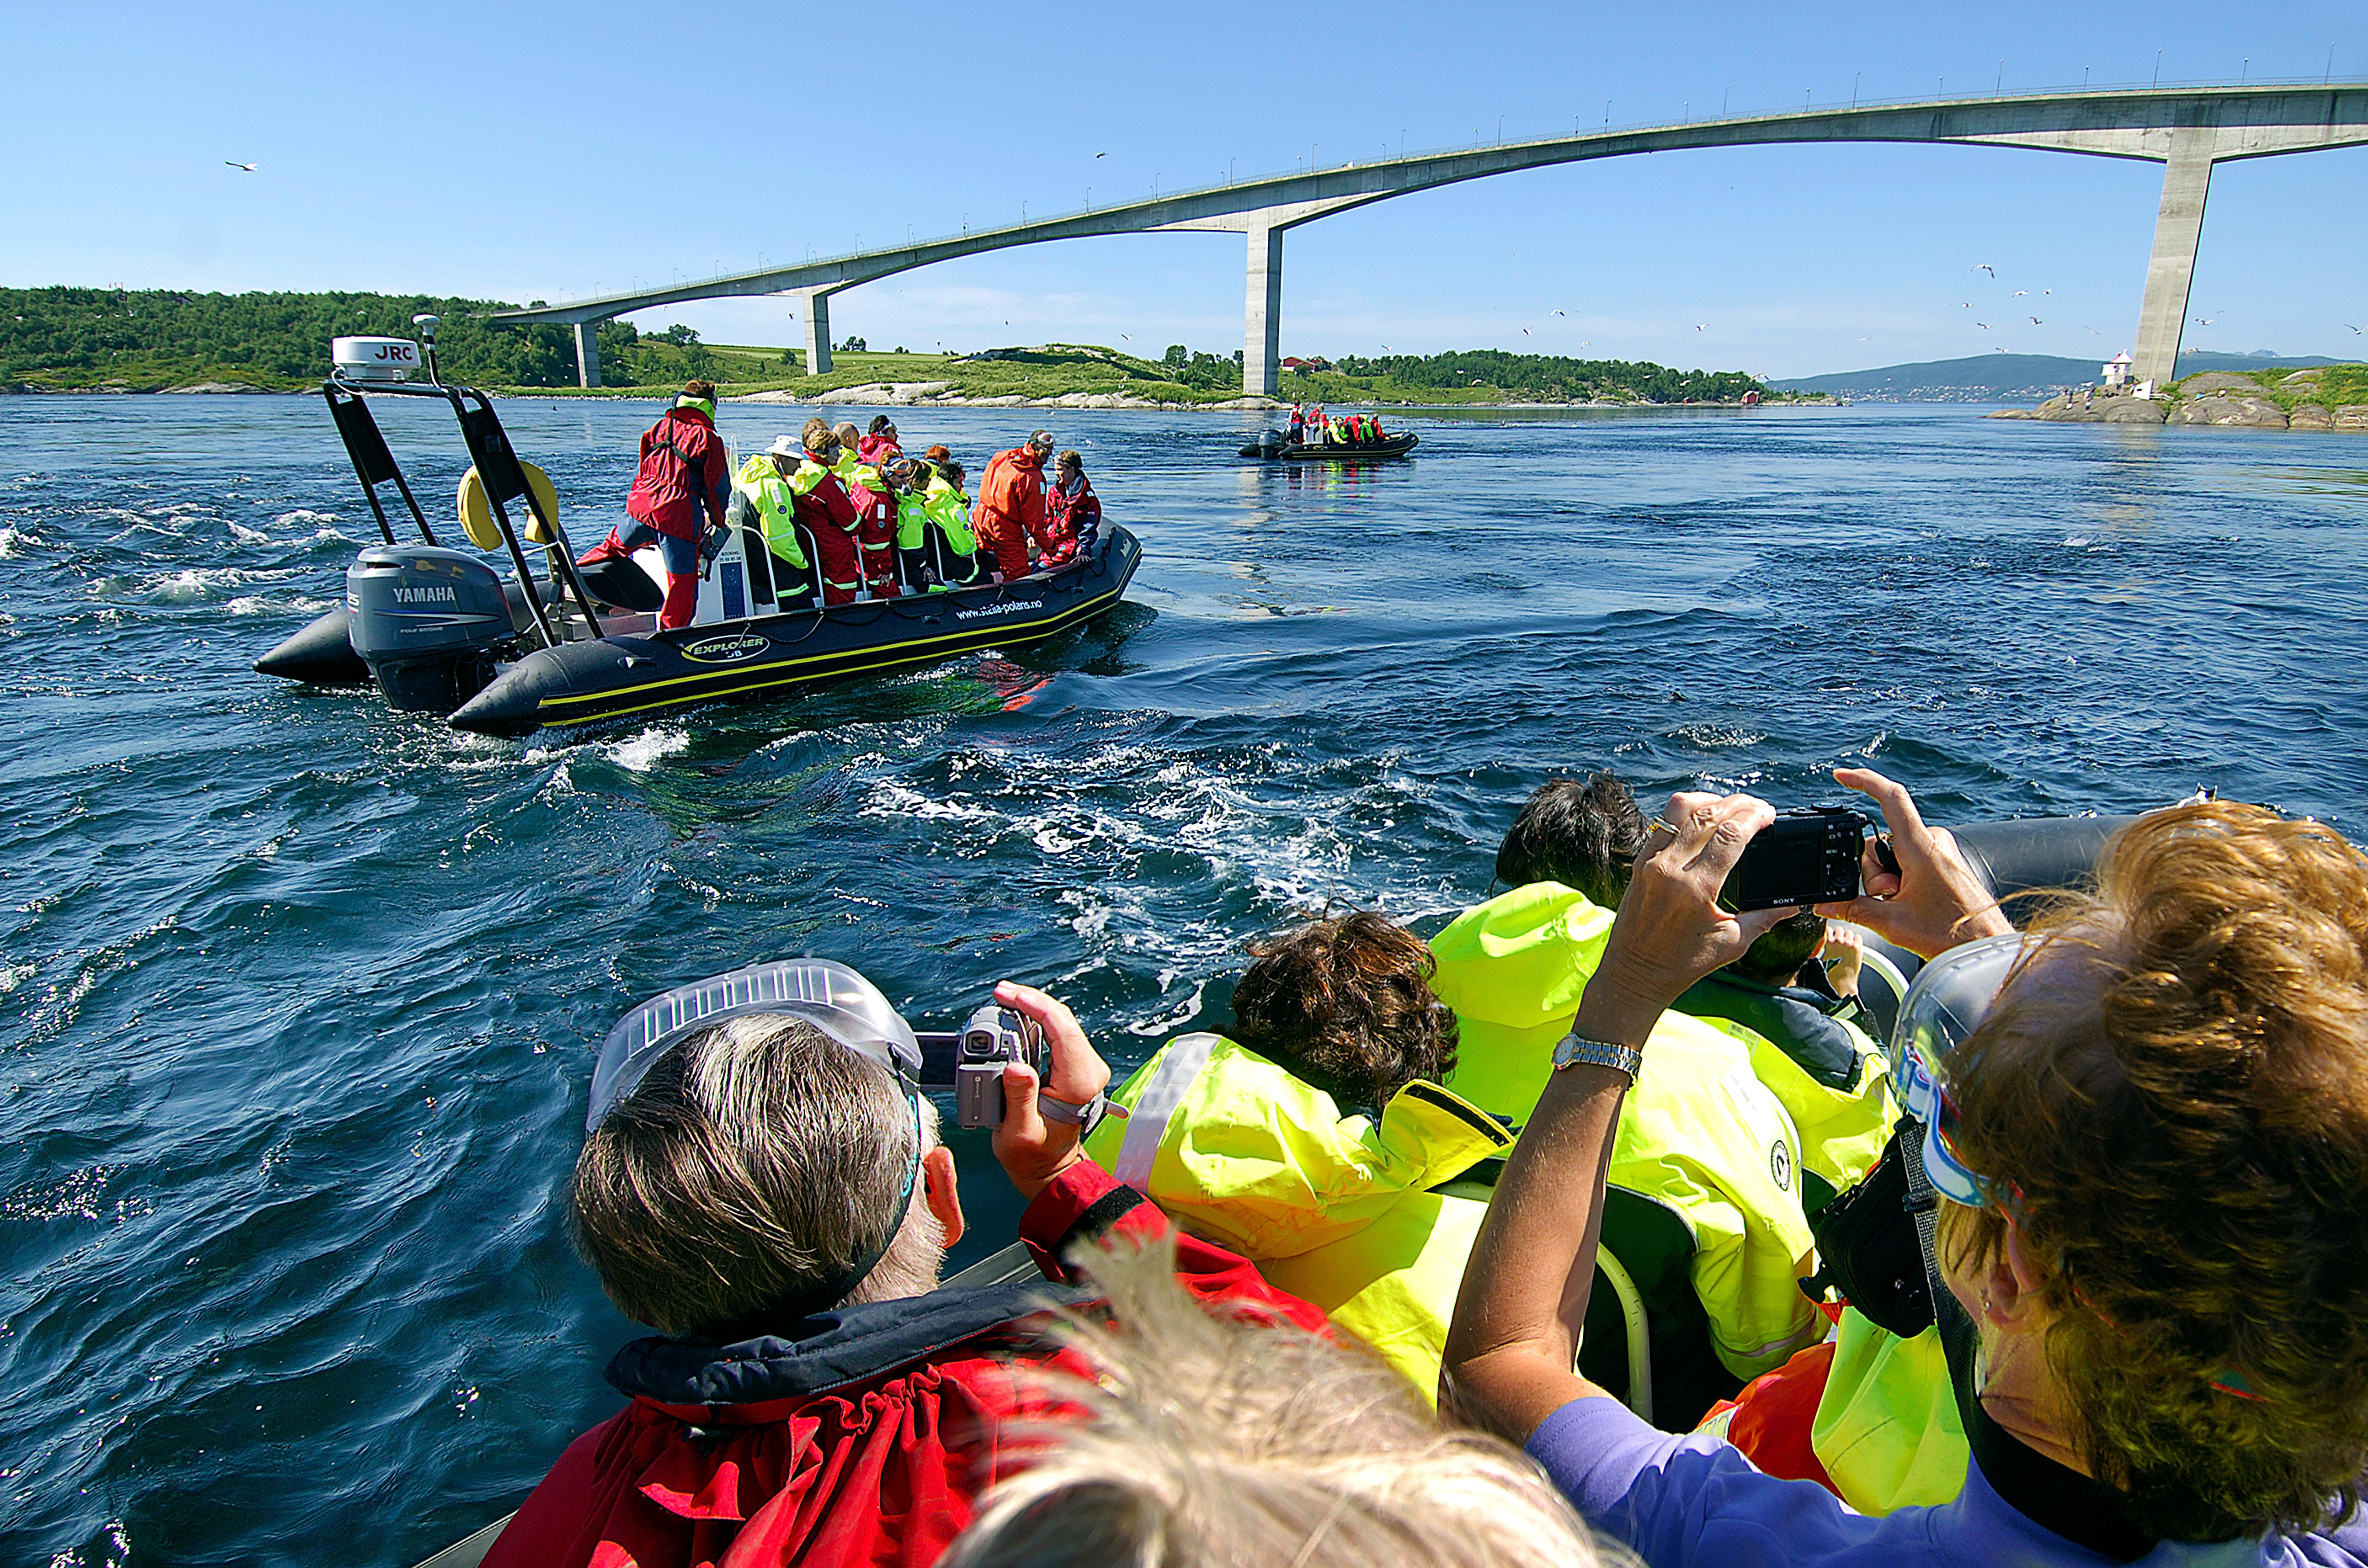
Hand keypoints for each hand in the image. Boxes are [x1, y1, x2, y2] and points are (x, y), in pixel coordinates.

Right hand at [987, 980, 1111, 1199]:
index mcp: (1079, 1082)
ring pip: (1061, 1021)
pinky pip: (1058, 1031)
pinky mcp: (1075, 1065)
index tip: (1006, 995)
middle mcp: (1088, 1069)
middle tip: (999, 992)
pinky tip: (1017, 1013)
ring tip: (1004, 998)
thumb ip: (1018, 1099)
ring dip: (1033, 1007)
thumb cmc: (1033, 1155)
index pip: (1061, 1028)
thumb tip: (1016, 1066)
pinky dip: (1037, 1019)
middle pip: (1063, 1018)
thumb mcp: (1018, 1133)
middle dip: (1031, 1000)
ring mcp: (1083, 1066)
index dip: (1034, 1004)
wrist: (1048, 1167)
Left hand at [1576, 791, 1797, 1044]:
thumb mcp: (1732, 944)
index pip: (1730, 835)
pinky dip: (1685, 813)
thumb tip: (1792, 903)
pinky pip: (1662, 823)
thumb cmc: (1682, 964)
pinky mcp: (1639, 862)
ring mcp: (1651, 862)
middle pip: (1708, 815)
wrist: (1634, 974)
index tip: (1769, 815)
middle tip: (1757, 807)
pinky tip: (1703, 819)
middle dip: (1738, 804)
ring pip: (1679, 809)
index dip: (1754, 817)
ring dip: (1709, 800)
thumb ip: (1764, 918)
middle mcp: (1669, 869)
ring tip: (1730, 806)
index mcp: (1696, 889)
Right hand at [1813, 767, 2011, 958]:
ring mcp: (1940, 852)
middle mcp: (1932, 842)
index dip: (1863, 781)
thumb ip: (1854, 909)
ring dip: (1888, 880)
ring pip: (1894, 855)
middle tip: (1890, 899)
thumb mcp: (1893, 924)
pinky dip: (1901, 880)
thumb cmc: (1953, 935)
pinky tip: (1912, 902)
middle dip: (1874, 872)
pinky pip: (1909, 861)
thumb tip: (1826, 904)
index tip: (1841, 776)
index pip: (1890, 798)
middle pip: (1880, 840)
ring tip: (1905, 905)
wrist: (1986, 947)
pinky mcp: (1945, 862)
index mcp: (1920, 848)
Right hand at [1821, 922, 1863, 997]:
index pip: (1827, 929)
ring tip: (1847, 947)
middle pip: (1839, 929)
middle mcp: (1838, 941)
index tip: (1830, 938)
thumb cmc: (1829, 975)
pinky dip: (1857, 941)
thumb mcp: (1818, 960)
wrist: (1841, 984)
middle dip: (1839, 935)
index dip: (1829, 934)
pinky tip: (1854, 949)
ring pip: (1849, 932)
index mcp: (1827, 943)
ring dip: (1848, 937)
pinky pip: (1858, 937)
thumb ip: (1819, 948)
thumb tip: (1822, 941)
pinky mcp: (1858, 948)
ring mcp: (1849, 944)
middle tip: (1839, 943)